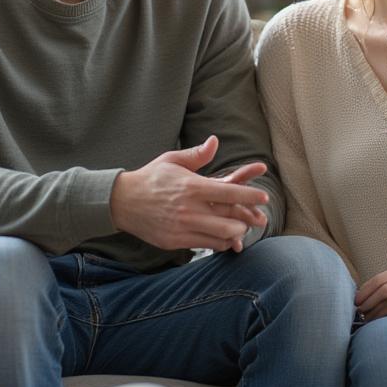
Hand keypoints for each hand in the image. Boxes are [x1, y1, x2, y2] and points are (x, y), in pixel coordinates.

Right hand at [110, 135, 269, 251]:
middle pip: (229, 217)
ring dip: (235, 232)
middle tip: (260, 218)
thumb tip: (215, 141)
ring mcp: (182, 227)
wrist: (122, 202)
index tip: (264, 196)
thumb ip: (197, 154)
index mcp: (191, 186)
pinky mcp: (176, 241)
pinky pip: (206, 245)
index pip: (228, 192)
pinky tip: (225, 238)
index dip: (250, 195)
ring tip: (242, 227)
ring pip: (221, 235)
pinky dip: (220, 243)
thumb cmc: (150, 178)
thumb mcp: (171, 161)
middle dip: (249, 218)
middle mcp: (189, 208)